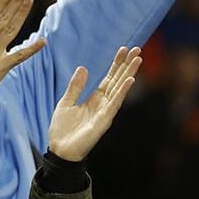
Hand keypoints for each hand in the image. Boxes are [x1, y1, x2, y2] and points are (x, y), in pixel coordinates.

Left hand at [48, 46, 141, 161]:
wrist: (60, 150)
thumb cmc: (63, 129)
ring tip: (138, 59)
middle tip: (137, 49)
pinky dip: (123, 91)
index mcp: (95, 99)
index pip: (109, 78)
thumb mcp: (66, 102)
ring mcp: (106, 111)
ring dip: (129, 73)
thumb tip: (83, 68)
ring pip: (120, 89)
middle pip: (118, 80)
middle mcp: (103, 103)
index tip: (124, 50)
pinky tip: (130, 80)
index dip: (116, 64)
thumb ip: (75, 86)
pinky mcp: (104, 120)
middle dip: (127, 65)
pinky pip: (115, 103)